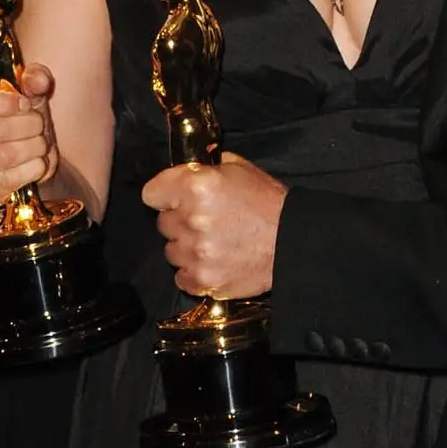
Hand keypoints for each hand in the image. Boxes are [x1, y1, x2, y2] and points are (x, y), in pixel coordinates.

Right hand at [0, 63, 57, 206]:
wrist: (22, 152)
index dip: (3, 102)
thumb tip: (39, 81)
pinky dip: (32, 169)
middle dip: (26, 125)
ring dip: (33, 147)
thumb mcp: (25, 90)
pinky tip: (37, 162)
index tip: (25, 103)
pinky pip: (9, 181)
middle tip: (39, 123)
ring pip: (3, 155)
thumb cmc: (16, 116)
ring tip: (41, 142)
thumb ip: (34, 77)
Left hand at [142, 152, 285, 299]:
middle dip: (179, 220)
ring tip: (211, 243)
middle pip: (163, 223)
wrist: (294, 243)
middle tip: (204, 220)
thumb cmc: (269, 202)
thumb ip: (207, 168)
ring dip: (186, 247)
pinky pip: (182, 277)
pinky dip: (193, 272)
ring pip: (171, 251)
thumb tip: (190, 169)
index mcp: (196, 186)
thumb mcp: (239, 169)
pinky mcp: (205, 280)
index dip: (164, 195)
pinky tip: (212, 262)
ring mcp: (196, 253)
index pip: (151, 193)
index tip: (175, 198)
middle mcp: (191, 219)